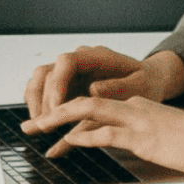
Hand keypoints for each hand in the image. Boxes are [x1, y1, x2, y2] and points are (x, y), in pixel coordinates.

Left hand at [21, 96, 183, 175]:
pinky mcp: (141, 136)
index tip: (50, 121)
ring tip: (40, 128)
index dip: (68, 110)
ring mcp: (137, 120)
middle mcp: (133, 107)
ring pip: (90, 112)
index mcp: (136, 104)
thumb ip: (136, 130)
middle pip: (85, 102)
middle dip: (55, 111)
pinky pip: (106, 133)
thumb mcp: (158, 132)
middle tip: (33, 122)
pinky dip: (84, 135)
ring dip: (61, 120)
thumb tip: (114, 137)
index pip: (95, 103)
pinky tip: (69, 140)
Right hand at [23, 46, 183, 119]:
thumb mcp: (140, 85)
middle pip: (47, 72)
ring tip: (38, 127)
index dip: (57, 84)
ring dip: (35, 104)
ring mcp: (70, 74)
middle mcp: (78, 61)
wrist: (148, 81)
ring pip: (40, 82)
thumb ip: (118, 87)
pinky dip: (39, 108)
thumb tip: (93, 90)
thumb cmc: (145, 82)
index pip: (67, 62)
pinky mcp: (67, 87)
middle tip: (45, 125)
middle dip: (42, 99)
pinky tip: (39, 126)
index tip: (57, 107)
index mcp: (96, 56)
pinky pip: (45, 94)